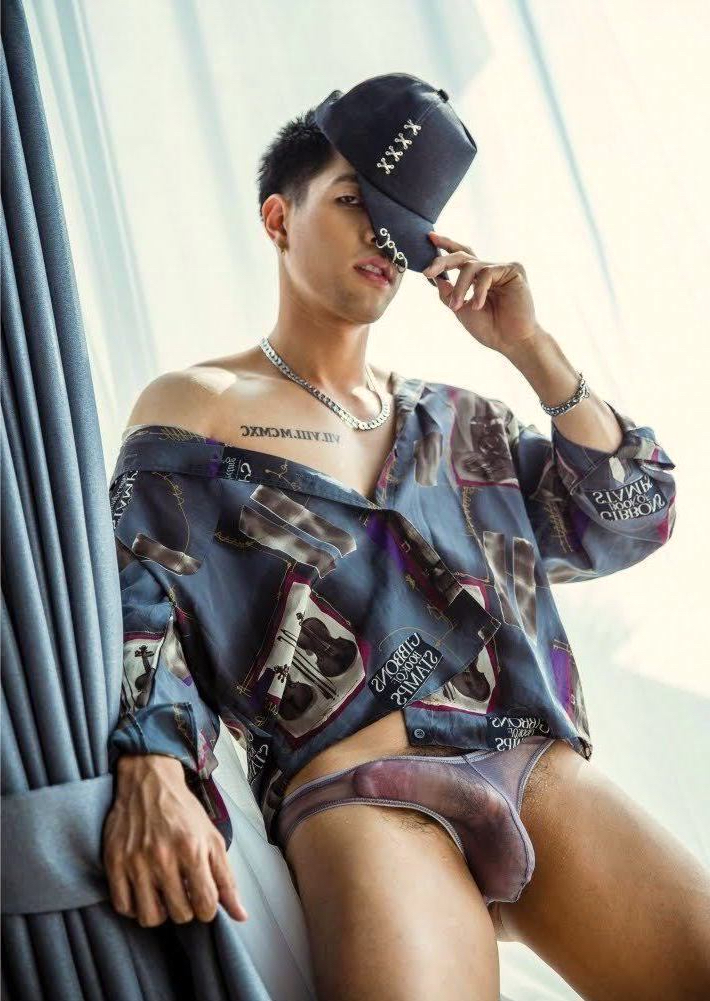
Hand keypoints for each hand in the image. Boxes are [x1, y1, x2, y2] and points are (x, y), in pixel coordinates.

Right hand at [102, 754, 247, 926]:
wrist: (149, 782)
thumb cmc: (183, 811)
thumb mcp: (212, 838)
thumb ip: (226, 879)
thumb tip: (241, 915)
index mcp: (192, 849)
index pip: (205, 905)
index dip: (208, 910)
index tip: (203, 900)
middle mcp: (163, 857)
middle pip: (179, 914)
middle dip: (186, 909)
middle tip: (184, 893)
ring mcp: (136, 861)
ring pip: (150, 917)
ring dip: (161, 913)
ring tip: (164, 896)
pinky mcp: (114, 862)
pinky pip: (123, 906)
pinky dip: (135, 907)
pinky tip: (143, 892)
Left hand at [423, 231, 540, 355]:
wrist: (511, 342)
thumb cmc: (489, 329)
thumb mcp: (460, 310)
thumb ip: (447, 293)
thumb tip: (435, 277)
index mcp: (478, 278)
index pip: (461, 256)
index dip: (446, 245)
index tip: (430, 237)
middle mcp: (490, 270)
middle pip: (463, 255)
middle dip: (443, 262)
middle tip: (428, 272)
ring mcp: (502, 269)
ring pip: (471, 266)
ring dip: (460, 288)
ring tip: (457, 307)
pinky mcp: (514, 270)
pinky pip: (487, 273)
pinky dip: (478, 290)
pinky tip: (478, 305)